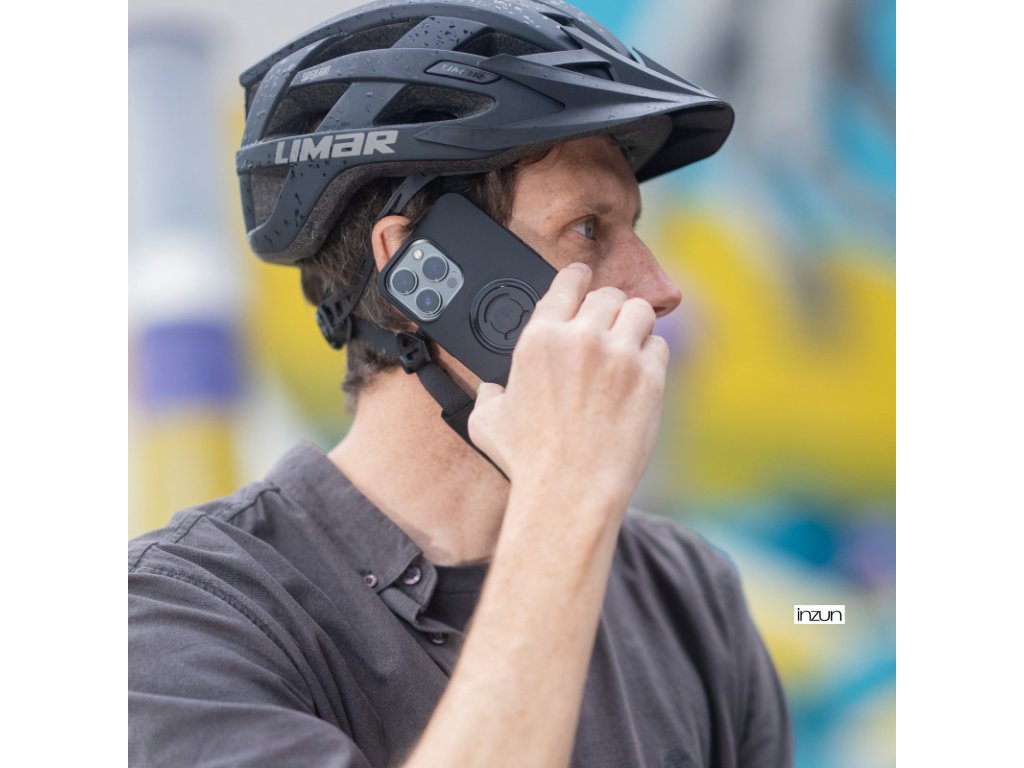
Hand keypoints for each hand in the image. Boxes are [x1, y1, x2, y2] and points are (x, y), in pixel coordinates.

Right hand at [469, 262, 669, 514]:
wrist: (570, 491)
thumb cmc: (528, 460)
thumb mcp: (487, 421)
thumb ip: (490, 393)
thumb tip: (492, 390)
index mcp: (540, 339)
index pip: (567, 284)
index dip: (578, 278)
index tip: (583, 279)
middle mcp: (582, 338)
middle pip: (607, 296)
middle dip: (607, 309)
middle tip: (607, 327)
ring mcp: (620, 356)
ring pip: (639, 311)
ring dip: (633, 324)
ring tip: (628, 343)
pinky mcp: (650, 378)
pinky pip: (658, 347)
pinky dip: (650, 355)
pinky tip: (640, 372)